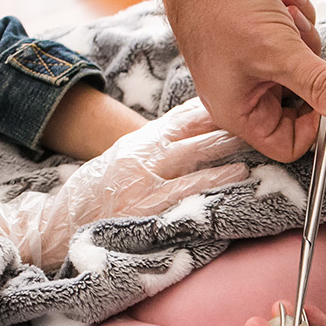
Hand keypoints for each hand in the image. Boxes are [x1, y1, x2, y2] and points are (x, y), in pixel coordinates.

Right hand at [0, 98, 249, 269]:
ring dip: (230, 150)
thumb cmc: (98, 197)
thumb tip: (198, 133)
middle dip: (230, 125)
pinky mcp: (149, 209)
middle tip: (266, 115)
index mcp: (140, 143)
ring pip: (195, 158)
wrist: (58, 228)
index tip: (246, 97)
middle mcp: (143, 157)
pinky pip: (189, 192)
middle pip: (195, 134)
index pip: (183, 118)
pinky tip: (241, 178)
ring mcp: (146, 182)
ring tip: (262, 143)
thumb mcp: (125, 161)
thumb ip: (160, 148)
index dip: (215, 110)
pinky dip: (216, 183)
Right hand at [158, 0, 325, 160]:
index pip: (290, 144)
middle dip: (312, 73)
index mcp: (240, 113)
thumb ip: (322, 85)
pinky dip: (298, 22)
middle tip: (306, 49)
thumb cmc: (219, 8)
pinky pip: (293, 45)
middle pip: (301, 105)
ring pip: (302, 71)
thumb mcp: (280, 53)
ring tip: (290, 17)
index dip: (317, 125)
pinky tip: (288, 0)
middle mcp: (244, 96)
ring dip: (305, 40)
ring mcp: (250, 69)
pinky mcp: (257, 45)